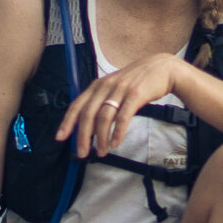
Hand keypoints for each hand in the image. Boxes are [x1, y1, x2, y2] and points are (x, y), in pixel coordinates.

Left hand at [56, 54, 185, 158]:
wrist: (162, 69)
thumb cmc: (137, 81)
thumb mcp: (115, 88)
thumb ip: (102, 103)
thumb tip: (91, 127)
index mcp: (98, 85)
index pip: (77, 105)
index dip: (67, 122)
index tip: (60, 137)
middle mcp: (106, 86)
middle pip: (88, 114)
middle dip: (83, 136)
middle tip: (81, 153)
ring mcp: (120, 90)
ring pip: (104, 117)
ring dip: (101, 138)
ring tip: (101, 152)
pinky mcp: (136, 95)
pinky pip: (123, 116)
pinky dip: (118, 132)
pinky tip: (115, 143)